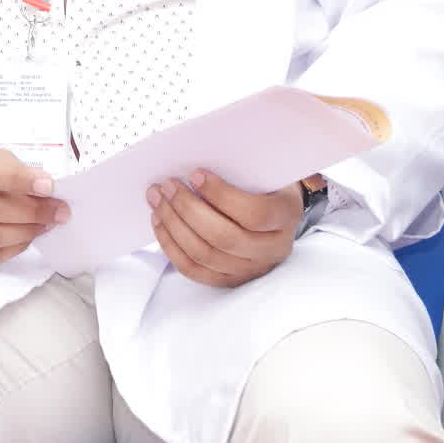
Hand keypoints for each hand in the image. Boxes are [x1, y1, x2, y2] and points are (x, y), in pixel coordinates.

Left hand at [149, 168, 303, 289]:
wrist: (276, 213)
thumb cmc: (265, 185)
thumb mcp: (265, 172)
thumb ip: (242, 168)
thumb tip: (197, 163)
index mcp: (286, 217)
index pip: (255, 214)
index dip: (221, 195)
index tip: (195, 174)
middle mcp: (272, 250)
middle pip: (224, 238)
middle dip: (188, 209)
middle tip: (168, 185)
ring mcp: (250, 269)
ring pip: (204, 255)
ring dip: (173, 225)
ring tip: (157, 199)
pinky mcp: (227, 279)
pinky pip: (193, 269)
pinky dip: (171, 246)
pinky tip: (159, 222)